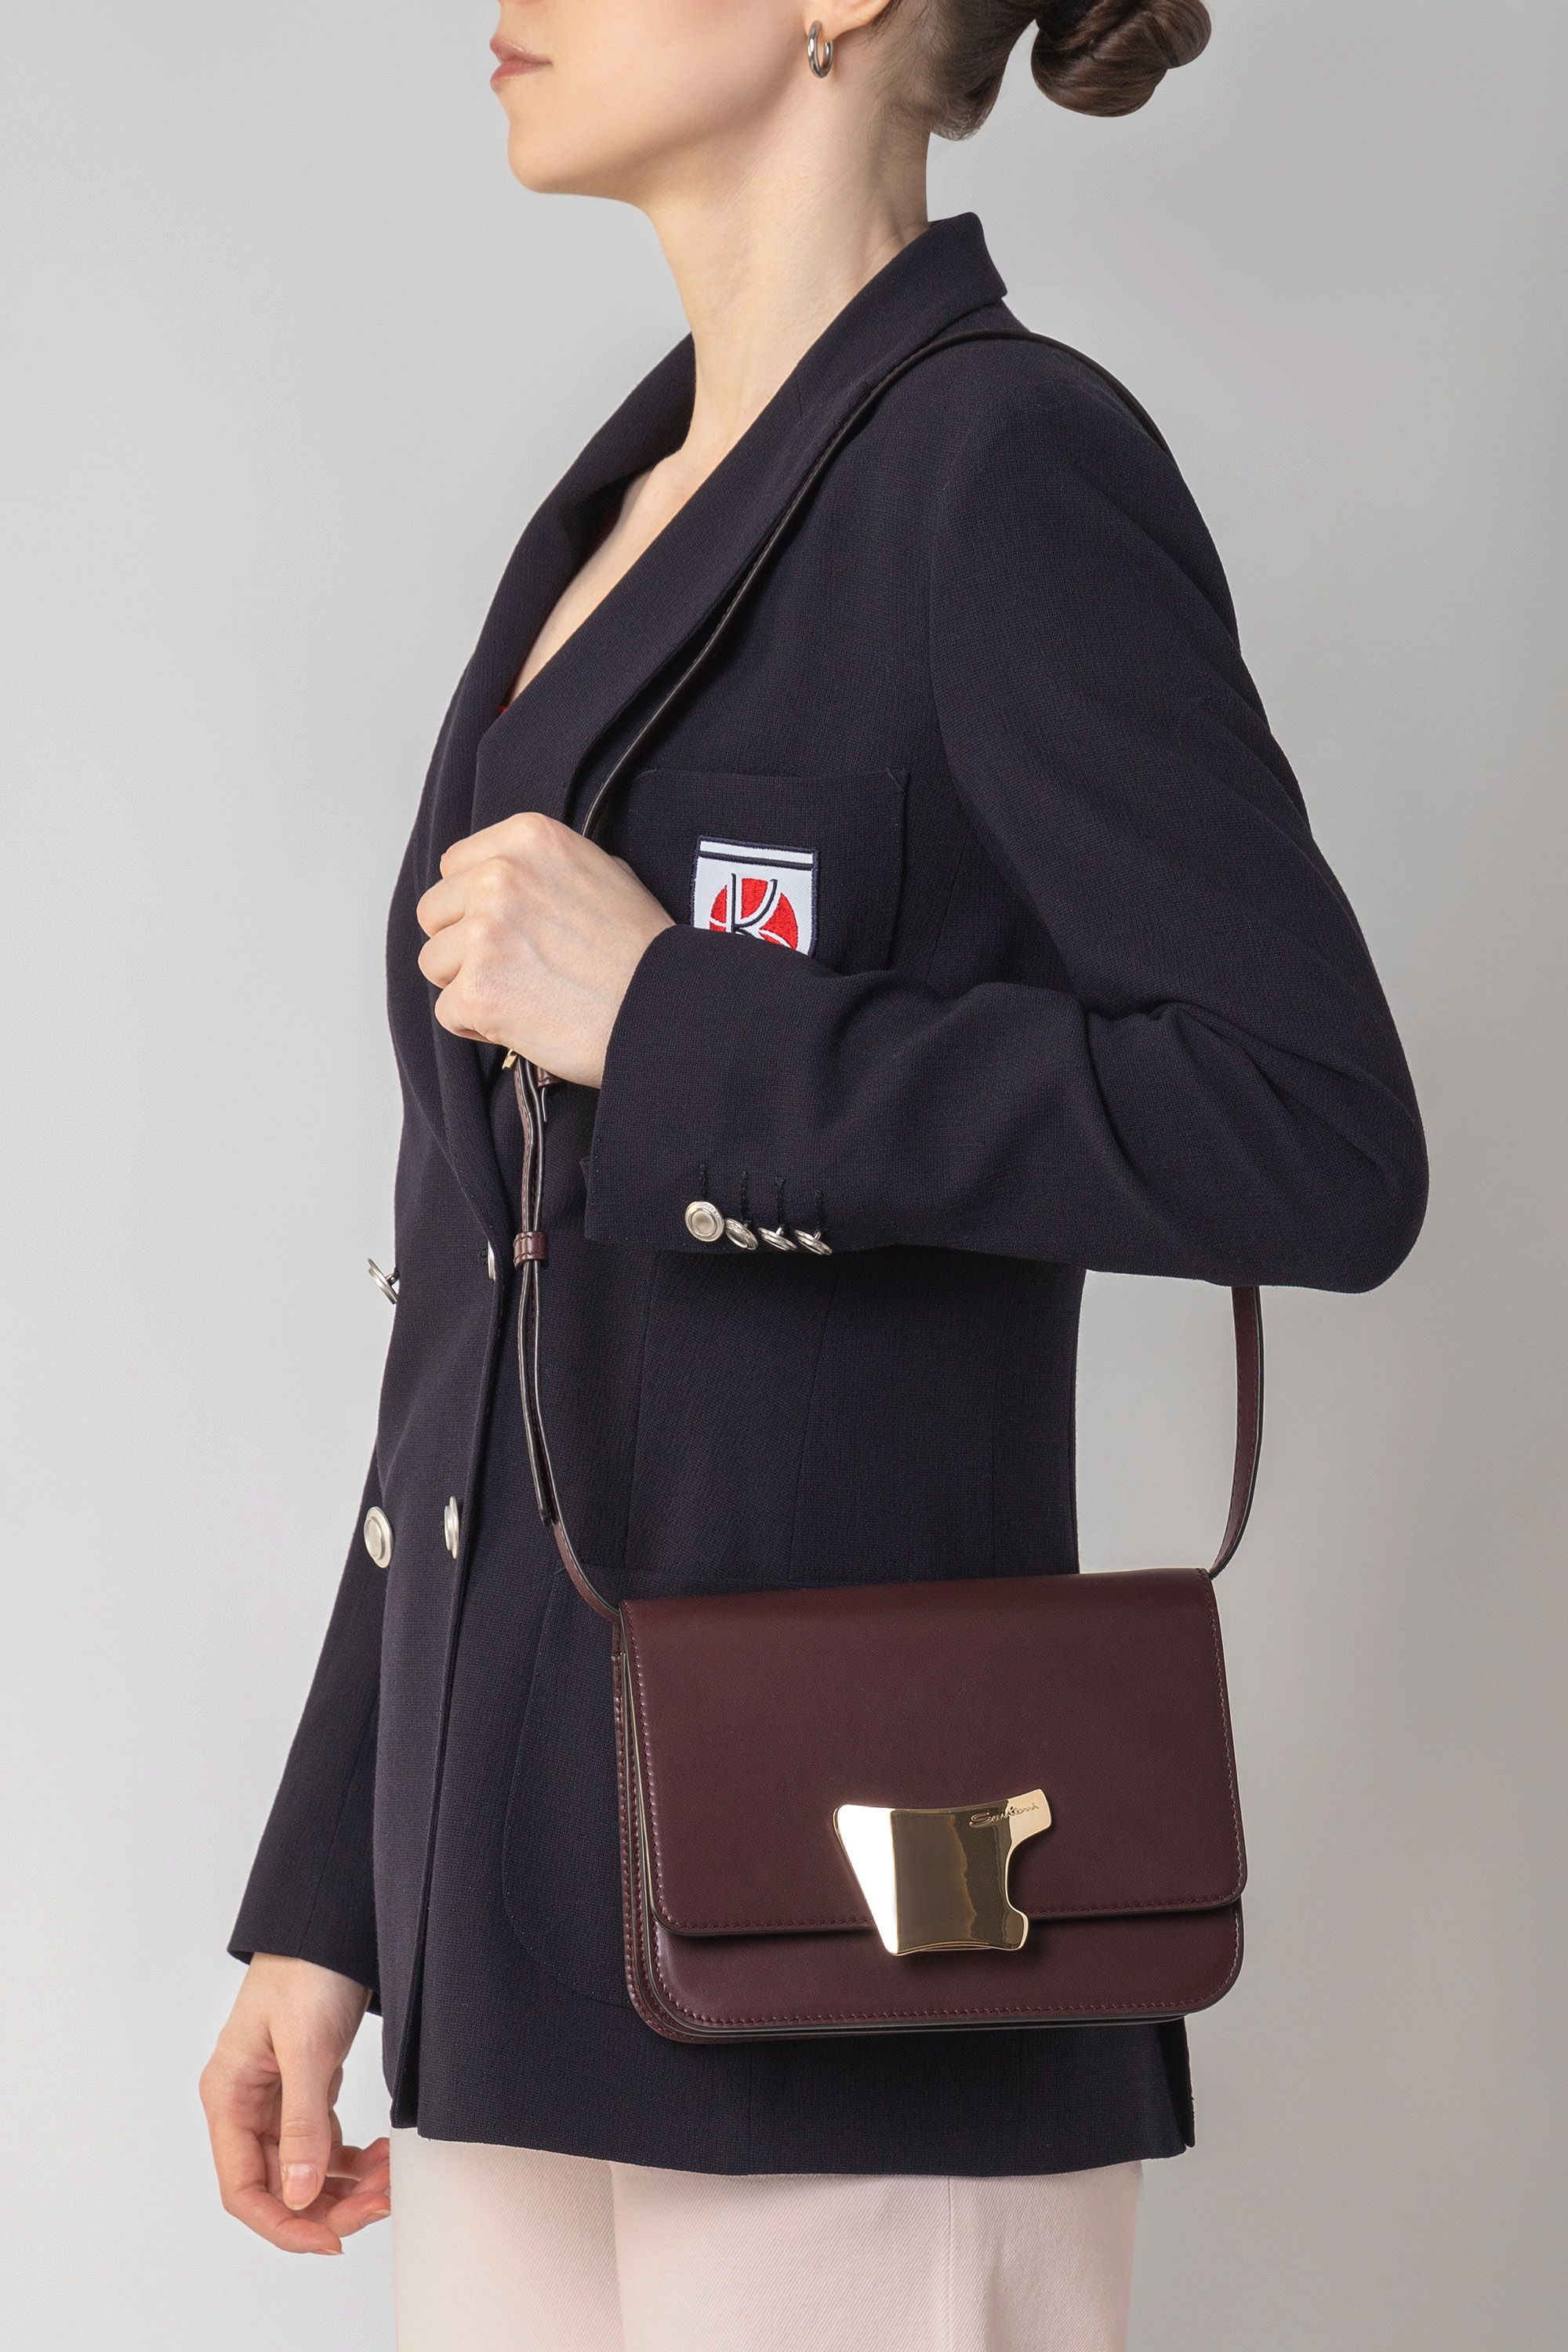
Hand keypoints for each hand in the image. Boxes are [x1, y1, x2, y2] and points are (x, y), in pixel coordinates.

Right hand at [199, 1955, 387, 2254]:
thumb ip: (302, 2122)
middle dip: (328, 2205)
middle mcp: (246, 2103)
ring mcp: (277, 2096)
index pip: (243, 2188)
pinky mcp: (307, 2085)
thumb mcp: (306, 2047)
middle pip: (278, 2184)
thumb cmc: (307, 1968)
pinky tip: (381, 2156)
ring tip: (391, 2178)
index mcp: (228, 2097)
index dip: (283, 2223)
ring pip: (305, 2168)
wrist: (331, 1919)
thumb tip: (298, 2193)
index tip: (331, 2239)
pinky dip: (353, 2157)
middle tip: (380, 2204)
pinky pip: (324, 2142)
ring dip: (347, 2184)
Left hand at [415, 813, 673, 1086]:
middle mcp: (499, 877)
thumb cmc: (642, 950)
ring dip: (470, 984)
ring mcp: (485, 934)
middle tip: (515, 966)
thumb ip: (544, 867)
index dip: (475, 903)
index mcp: (528, 838)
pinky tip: (523, 1021)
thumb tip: (507, 876)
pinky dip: (480, 1025)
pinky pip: (448, 1012)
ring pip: (434, 963)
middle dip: (464, 944)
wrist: (666, 1008)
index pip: (455, 866)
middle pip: (434, 913)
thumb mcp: (604, 871)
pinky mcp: (479, 991)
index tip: (508, 927)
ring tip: (523, 994)